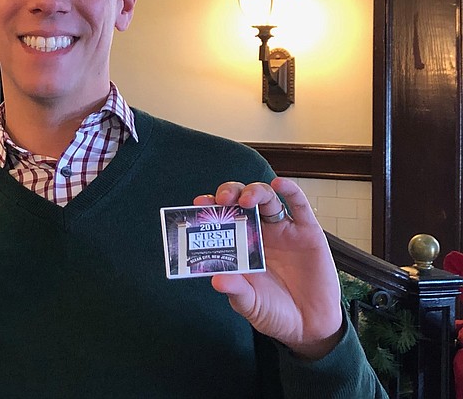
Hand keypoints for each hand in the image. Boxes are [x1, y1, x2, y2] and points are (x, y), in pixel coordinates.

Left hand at [194, 178, 342, 359]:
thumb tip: (217, 280)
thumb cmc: (274, 312)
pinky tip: (278, 184)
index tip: (200, 204)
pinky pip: (299, 205)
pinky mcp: (307, 232)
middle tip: (222, 200)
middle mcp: (259, 232)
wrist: (310, 327)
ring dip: (254, 191)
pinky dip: (290, 190)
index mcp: (240, 245)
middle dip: (230, 193)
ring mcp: (283, 230)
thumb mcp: (250, 304)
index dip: (211, 208)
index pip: (222, 218)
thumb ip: (236, 291)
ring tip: (246, 199)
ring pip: (266, 198)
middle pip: (241, 200)